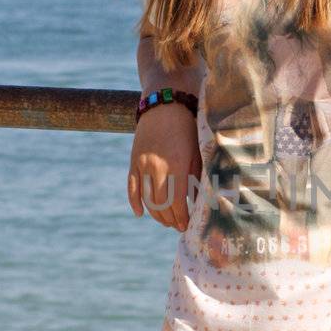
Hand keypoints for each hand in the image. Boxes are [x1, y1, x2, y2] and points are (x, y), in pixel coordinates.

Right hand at [127, 103, 200, 232]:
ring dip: (156, 214)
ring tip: (165, 221)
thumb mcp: (197, 151)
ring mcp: (142, 165)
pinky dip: (134, 202)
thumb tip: (198, 201)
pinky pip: (132, 186)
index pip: (177, 202)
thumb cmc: (188, 127)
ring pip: (146, 199)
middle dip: (170, 219)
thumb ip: (197, 176)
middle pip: (161, 204)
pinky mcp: (133, 161)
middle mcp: (157, 168)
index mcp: (177, 166)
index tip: (187, 225)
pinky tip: (140, 213)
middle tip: (177, 226)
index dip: (182, 217)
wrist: (165, 104)